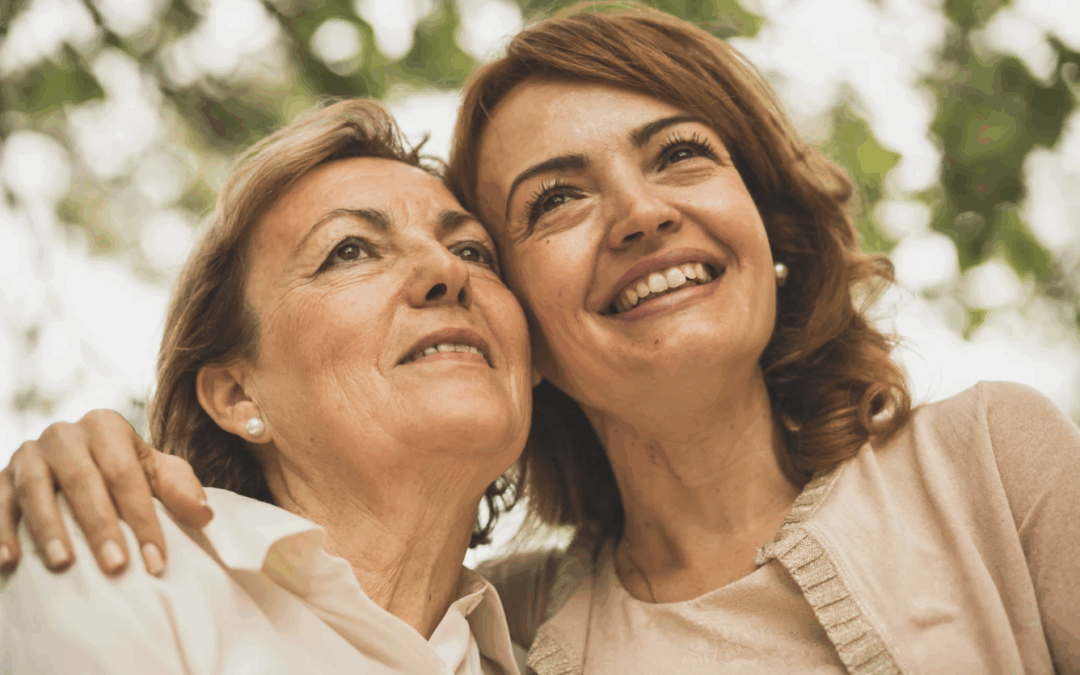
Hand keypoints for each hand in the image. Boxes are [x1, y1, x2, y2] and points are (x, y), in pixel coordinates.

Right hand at [0, 410, 213, 575]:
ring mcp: (28, 454)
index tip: (157, 562)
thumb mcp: (156, 473)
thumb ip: (180, 489)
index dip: (144, 519)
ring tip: (63, 564)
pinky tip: (8, 561)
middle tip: (116, 566)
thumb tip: (204, 515)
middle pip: (83, 481)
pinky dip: (1, 531)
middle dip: (101, 526)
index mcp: (106, 426)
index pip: (127, 474)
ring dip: (48, 528)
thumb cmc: (124, 472)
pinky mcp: (0, 478)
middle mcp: (64, 434)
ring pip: (36, 489)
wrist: (76, 464)